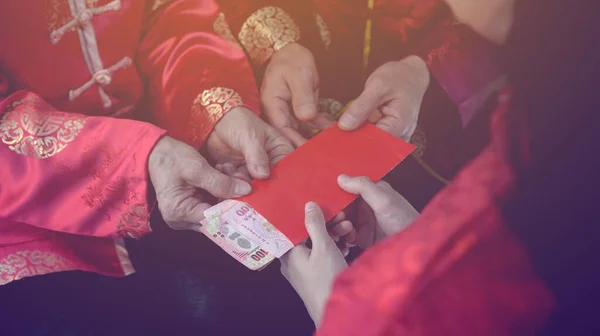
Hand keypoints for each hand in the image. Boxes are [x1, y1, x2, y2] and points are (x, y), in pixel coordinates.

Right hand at [148, 136, 251, 229]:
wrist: (155, 151)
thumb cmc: (171, 158)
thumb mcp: (197, 168)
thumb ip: (221, 182)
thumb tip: (245, 191)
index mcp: (180, 213)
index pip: (214, 219)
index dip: (233, 209)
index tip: (250, 198)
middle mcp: (182, 220)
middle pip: (217, 217)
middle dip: (232, 200)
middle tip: (243, 181)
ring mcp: (186, 216)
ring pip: (216, 211)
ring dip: (227, 194)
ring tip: (233, 175)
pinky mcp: (190, 208)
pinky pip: (211, 205)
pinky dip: (220, 192)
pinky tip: (224, 176)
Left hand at [206, 107, 293, 178]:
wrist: (215, 120)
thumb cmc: (238, 121)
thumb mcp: (250, 135)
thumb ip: (257, 155)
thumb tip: (264, 176)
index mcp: (280, 150)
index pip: (285, 169)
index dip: (279, 180)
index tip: (268, 187)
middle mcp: (270, 162)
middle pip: (269, 181)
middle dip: (257, 185)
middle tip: (244, 183)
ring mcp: (254, 169)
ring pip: (252, 185)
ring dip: (241, 182)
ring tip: (231, 170)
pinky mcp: (239, 172)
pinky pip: (237, 184)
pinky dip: (230, 180)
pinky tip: (224, 167)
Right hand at [261, 43, 333, 146]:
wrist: (292, 51)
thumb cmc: (292, 60)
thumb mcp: (298, 75)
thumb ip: (302, 96)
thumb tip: (307, 117)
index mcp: (273, 104)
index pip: (282, 130)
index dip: (294, 143)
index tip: (307, 155)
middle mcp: (280, 112)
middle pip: (291, 135)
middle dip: (305, 147)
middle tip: (321, 158)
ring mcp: (291, 112)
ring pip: (303, 132)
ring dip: (316, 139)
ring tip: (332, 149)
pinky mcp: (301, 110)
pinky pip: (312, 123)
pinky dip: (323, 128)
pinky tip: (336, 133)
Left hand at [280, 202, 348, 325]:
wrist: (336, 311)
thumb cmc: (325, 278)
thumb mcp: (322, 246)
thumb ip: (315, 224)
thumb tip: (308, 204)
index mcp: (288, 251)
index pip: (295, 226)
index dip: (311, 215)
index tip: (325, 207)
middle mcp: (292, 260)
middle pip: (308, 235)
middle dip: (328, 226)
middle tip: (344, 219)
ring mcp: (303, 269)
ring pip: (317, 245)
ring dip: (333, 236)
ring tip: (349, 231)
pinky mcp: (314, 275)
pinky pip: (321, 257)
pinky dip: (333, 249)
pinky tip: (346, 246)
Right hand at [338, 175, 418, 247]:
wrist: (414, 247)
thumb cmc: (403, 220)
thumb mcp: (384, 200)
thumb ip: (364, 187)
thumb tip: (340, 177)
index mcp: (371, 192)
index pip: (347, 189)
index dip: (335, 195)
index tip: (327, 202)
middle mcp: (365, 206)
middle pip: (341, 207)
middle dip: (335, 214)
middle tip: (337, 221)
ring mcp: (364, 223)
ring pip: (342, 223)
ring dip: (339, 228)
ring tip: (347, 232)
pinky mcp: (364, 238)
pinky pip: (347, 237)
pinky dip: (344, 239)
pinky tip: (348, 242)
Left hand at [339, 56, 429, 140]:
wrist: (412, 74)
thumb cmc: (399, 77)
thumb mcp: (377, 86)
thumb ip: (361, 107)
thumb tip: (345, 125)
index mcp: (398, 125)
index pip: (374, 144)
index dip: (354, 146)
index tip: (335, 146)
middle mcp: (399, 135)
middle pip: (372, 149)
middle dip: (351, 147)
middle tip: (329, 146)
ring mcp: (394, 136)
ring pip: (371, 145)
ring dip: (353, 142)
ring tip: (333, 141)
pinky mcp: (387, 133)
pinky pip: (372, 138)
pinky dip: (358, 136)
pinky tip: (342, 134)